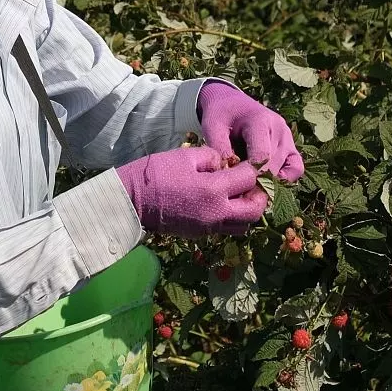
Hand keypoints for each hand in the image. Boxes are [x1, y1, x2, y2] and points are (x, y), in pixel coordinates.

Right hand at [117, 146, 267, 237]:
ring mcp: (209, 227)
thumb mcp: (186, 156)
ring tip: (239, 195)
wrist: (132, 201)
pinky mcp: (200, 234)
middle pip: (254, 210)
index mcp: (214, 190)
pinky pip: (227, 229)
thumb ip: (212, 157)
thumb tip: (226, 164)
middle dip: (259, 196)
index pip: (249, 179)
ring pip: (243, 225)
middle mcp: (217, 213)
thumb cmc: (157, 173)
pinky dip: (232, 218)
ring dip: (247, 210)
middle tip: (252, 184)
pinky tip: (222, 203)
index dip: (254, 169)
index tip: (250, 162)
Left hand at [197, 82, 304, 181]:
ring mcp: (288, 138)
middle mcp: (279, 129)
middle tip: (238, 193)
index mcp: (260, 121)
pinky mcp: (291, 146)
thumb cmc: (221, 115)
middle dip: (256, 183)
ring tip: (247, 187)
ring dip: (266, 182)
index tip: (235, 188)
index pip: (262, 156)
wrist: (233, 103)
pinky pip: (296, 169)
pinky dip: (284, 179)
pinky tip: (265, 182)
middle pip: (273, 166)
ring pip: (284, 170)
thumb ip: (219, 149)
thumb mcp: (212, 127)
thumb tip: (228, 174)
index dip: (249, 176)